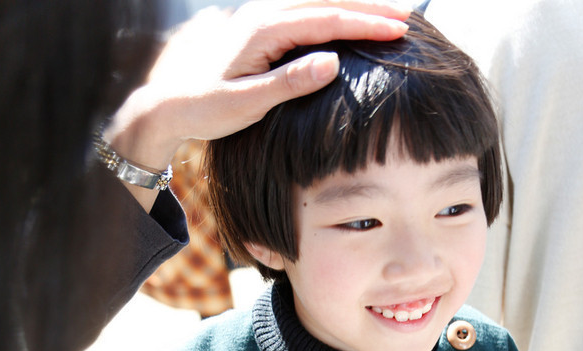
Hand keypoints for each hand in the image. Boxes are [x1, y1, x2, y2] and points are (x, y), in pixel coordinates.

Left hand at [107, 0, 409, 201]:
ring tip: (391, 14)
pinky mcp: (265, 25)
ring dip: (356, 5)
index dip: (366, 23)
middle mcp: (266, 14)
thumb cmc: (209, 107)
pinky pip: (309, 10)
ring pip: (320, 1)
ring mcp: (265, 16)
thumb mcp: (249, 103)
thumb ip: (290, 82)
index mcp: (265, 30)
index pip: (327, 20)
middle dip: (370, 7)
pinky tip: (352, 18)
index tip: (398, 31)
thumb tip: (332, 61)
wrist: (174, 102)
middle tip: (408, 18)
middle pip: (329, 1)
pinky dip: (336, 11)